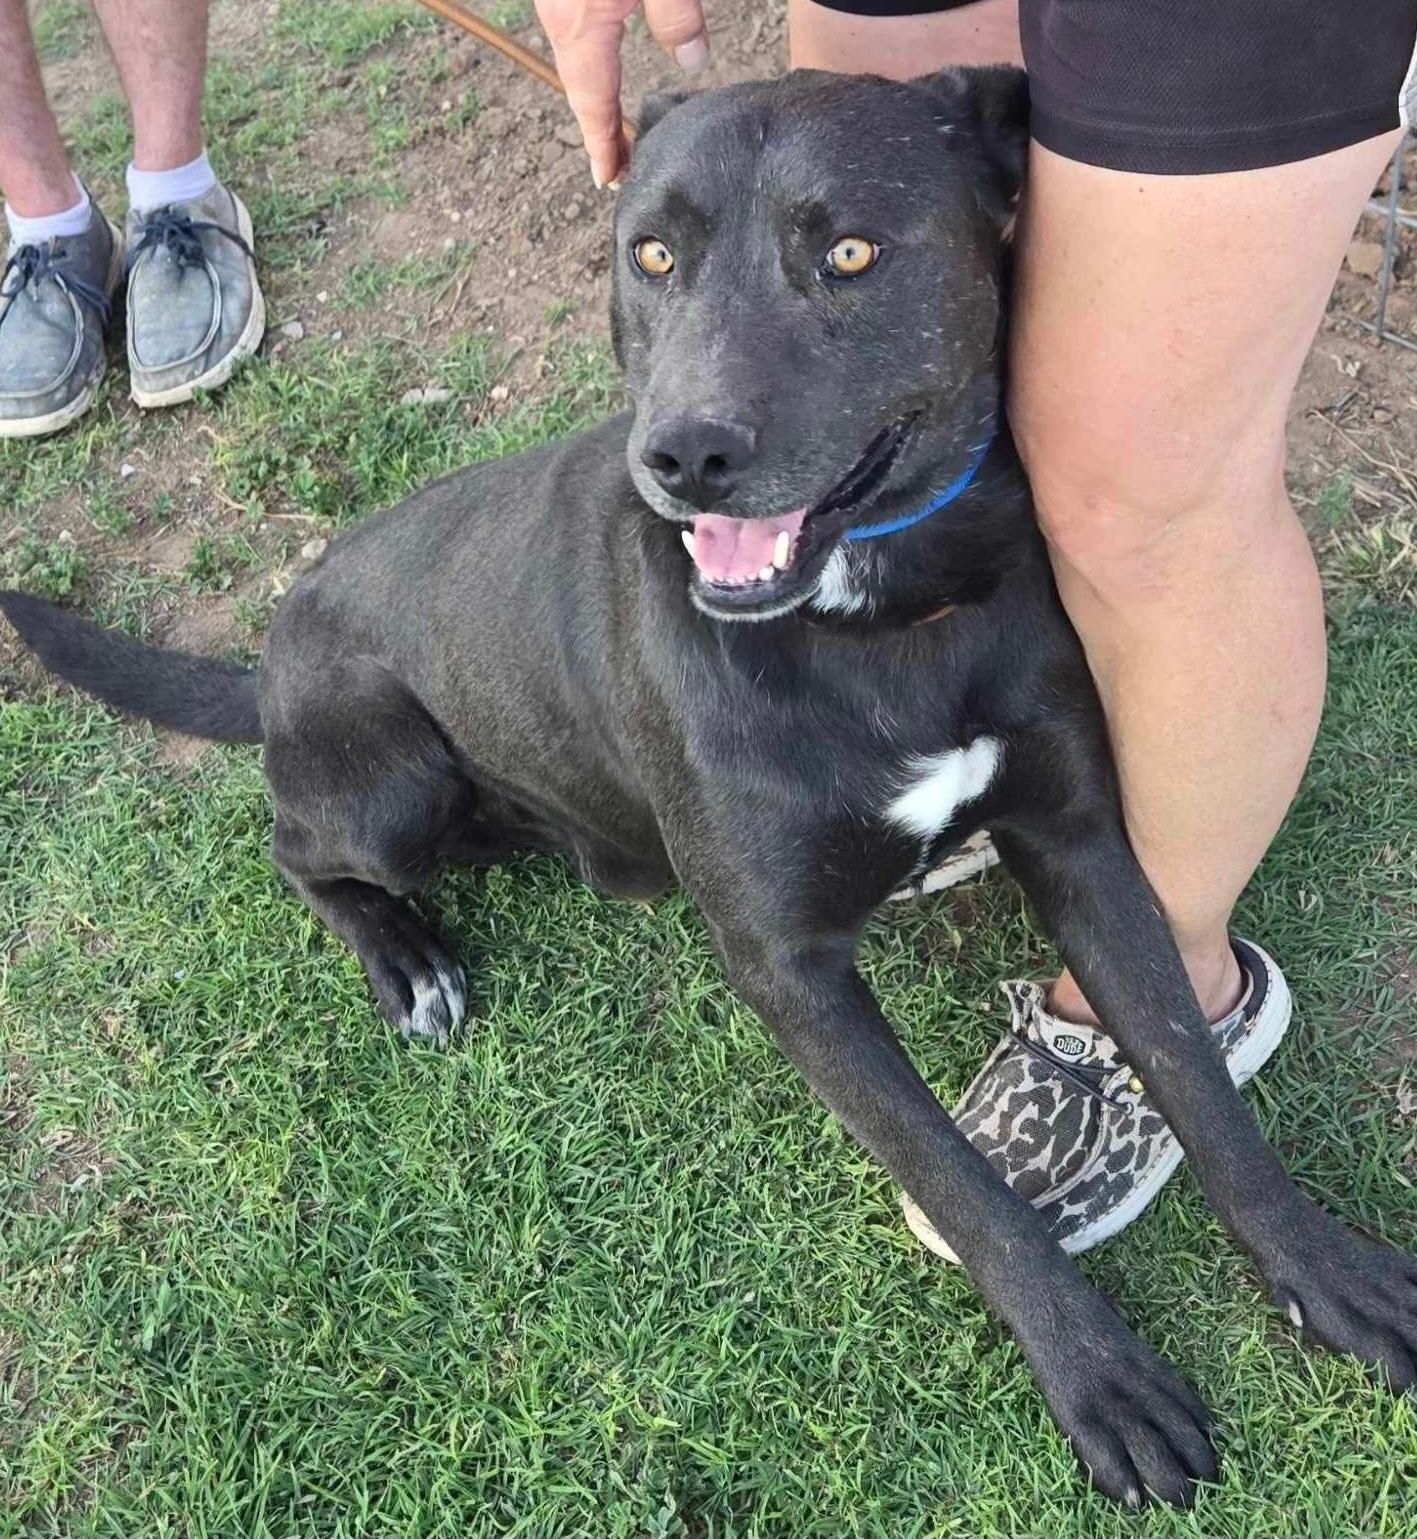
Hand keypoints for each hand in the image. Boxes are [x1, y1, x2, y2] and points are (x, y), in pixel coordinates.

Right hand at [534, 0, 708, 187]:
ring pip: (574, 67)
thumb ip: (675, 15)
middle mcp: (558, 17)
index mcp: (581, 24)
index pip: (593, 102)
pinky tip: (603, 71)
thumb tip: (693, 58)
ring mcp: (553, 0)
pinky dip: (588, 69)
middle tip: (622, 169)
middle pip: (581, 92)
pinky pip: (573, 40)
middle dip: (602, 134)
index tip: (608, 180)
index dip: (601, 146)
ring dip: (594, 102)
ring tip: (615, 132)